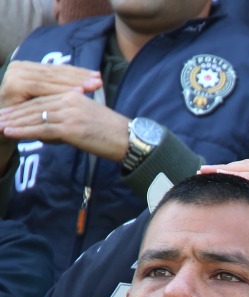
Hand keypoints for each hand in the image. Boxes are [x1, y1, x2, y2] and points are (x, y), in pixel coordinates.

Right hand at [0, 60, 99, 110]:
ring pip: (51, 79)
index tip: (97, 75)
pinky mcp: (14, 86)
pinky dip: (61, 90)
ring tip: (92, 86)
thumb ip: (58, 91)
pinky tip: (78, 93)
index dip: (77, 72)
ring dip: (73, 82)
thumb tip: (85, 85)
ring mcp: (16, 75)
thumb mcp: (45, 101)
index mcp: (27, 68)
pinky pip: (42, 88)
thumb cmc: (27, 118)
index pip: (56, 70)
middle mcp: (19, 68)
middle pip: (55, 73)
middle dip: (79, 77)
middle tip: (99, 80)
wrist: (1, 127)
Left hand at [0, 87, 129, 160]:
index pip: (44, 99)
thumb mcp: (90, 119)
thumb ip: (71, 117)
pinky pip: (41, 129)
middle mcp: (70, 101)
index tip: (11, 110)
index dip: (25, 105)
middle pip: (36, 105)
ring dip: (15, 122)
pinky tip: (10, 133)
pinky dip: (23, 131)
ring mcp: (69, 114)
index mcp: (74, 96)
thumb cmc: (113, 134)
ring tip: (0, 125)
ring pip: (35, 116)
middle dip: (15, 112)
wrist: (129, 140)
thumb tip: (54, 129)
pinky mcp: (70, 128)